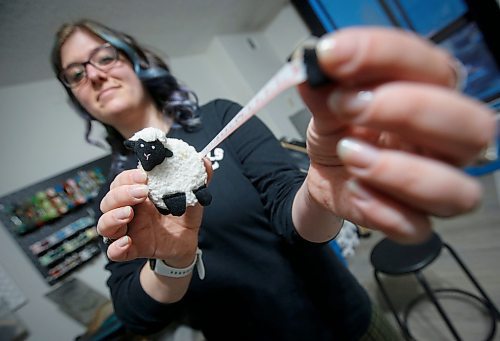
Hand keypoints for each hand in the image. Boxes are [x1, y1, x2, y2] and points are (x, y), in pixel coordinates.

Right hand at [97, 159, 211, 264]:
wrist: (188, 242)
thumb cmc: (183, 216)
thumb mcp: (192, 196)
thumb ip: (198, 179)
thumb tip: (204, 161)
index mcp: (139, 195)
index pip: (122, 181)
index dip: (127, 177)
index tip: (143, 176)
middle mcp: (130, 211)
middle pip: (109, 200)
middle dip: (120, 194)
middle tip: (141, 193)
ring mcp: (129, 230)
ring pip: (104, 224)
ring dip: (112, 217)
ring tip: (128, 214)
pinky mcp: (132, 249)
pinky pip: (114, 251)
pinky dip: (115, 247)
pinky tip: (126, 242)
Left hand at [298, 27, 495, 242]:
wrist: (324, 171)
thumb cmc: (341, 130)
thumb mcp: (326, 103)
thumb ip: (325, 87)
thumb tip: (313, 68)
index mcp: (431, 95)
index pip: (433, 66)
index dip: (385, 55)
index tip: (333, 56)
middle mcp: (445, 140)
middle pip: (472, 127)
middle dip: (409, 111)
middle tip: (349, 106)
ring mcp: (434, 183)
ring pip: (458, 190)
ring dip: (398, 170)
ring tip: (350, 155)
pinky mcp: (412, 219)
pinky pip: (417, 227)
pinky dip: (382, 211)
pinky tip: (354, 191)